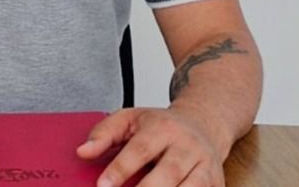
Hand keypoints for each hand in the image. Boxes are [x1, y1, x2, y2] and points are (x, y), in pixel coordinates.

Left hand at [76, 107, 224, 186]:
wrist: (203, 123)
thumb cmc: (161, 125)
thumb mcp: (130, 118)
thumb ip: (104, 133)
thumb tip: (83, 151)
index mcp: (163, 127)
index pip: (140, 149)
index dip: (121, 169)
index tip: (102, 186)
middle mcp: (187, 146)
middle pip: (168, 174)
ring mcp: (205, 167)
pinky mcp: (216, 184)